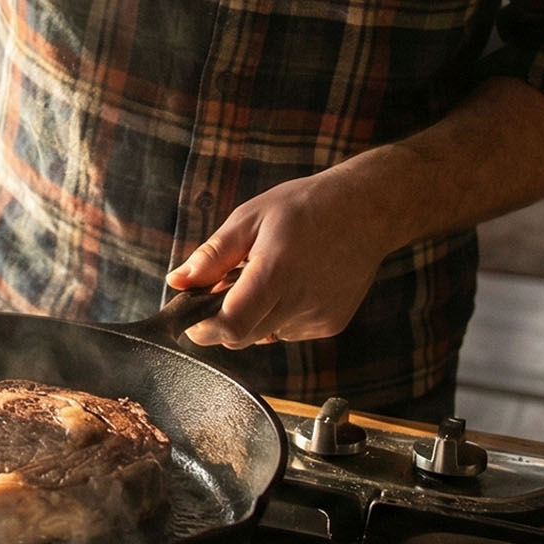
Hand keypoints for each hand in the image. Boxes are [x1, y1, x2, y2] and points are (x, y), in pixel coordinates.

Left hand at [163, 171, 397, 348]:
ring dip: (254, 315)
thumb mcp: (248, 219)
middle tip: (226, 285)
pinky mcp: (332, 324)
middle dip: (223, 321)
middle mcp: (300, 302)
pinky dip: (279, 315)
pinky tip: (293, 283)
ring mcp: (319, 318)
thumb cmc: (304, 207)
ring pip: (264, 335)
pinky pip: (289, 330)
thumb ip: (211, 256)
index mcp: (276, 273)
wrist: (367, 210)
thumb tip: (177, 282)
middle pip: (243, 336)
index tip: (191, 318)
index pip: (232, 326)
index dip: (204, 329)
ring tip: (267, 275)